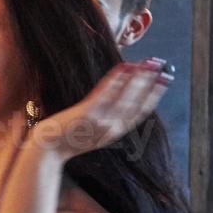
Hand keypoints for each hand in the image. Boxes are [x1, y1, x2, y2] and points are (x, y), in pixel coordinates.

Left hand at [29, 60, 172, 159]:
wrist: (47, 150)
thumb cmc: (67, 139)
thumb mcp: (93, 131)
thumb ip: (107, 119)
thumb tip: (117, 97)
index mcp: (115, 132)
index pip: (141, 111)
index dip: (155, 95)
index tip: (165, 79)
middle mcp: (112, 128)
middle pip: (137, 103)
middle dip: (151, 83)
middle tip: (162, 66)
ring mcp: (100, 121)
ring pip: (126, 98)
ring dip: (139, 79)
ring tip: (149, 63)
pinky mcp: (87, 114)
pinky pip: (105, 94)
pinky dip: (117, 80)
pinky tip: (124, 66)